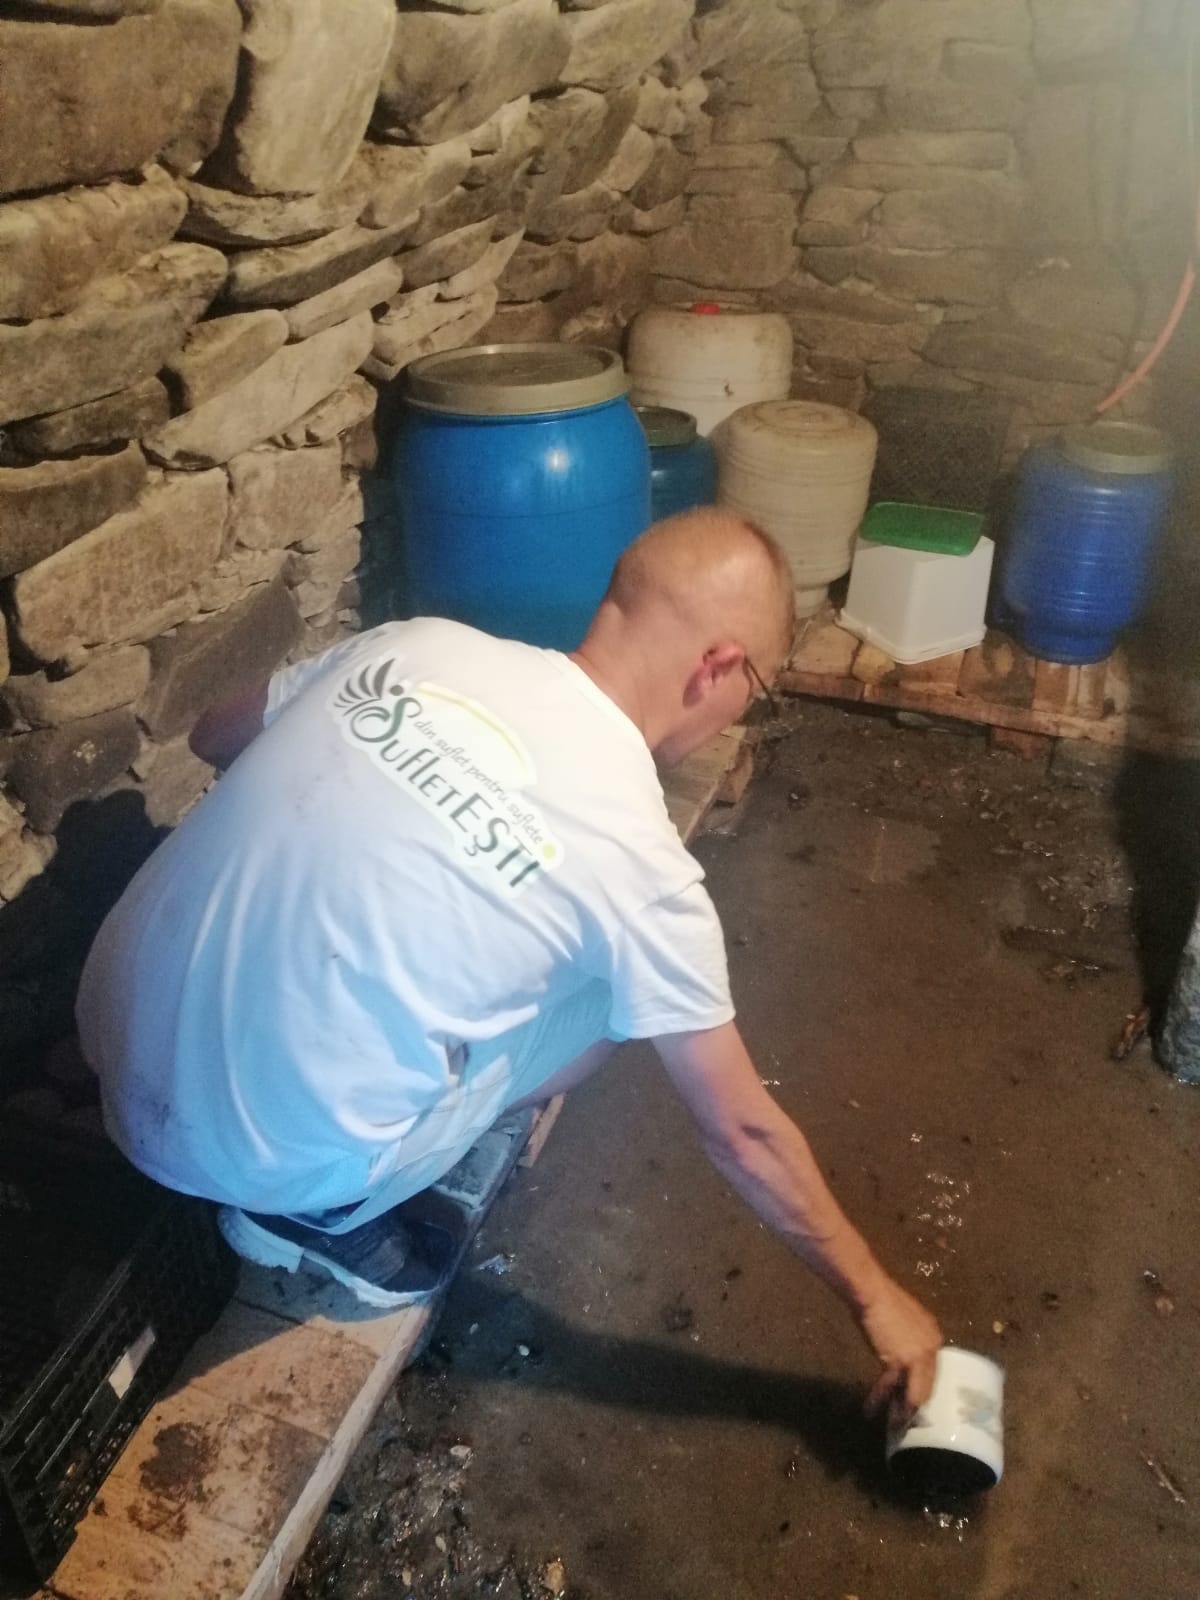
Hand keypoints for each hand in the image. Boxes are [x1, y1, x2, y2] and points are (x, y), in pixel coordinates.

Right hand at [857, 1278, 942, 1429]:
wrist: (871, 1292)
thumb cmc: (882, 1301)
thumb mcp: (901, 1322)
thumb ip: (907, 1340)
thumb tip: (901, 1359)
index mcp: (934, 1336)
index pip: (933, 1370)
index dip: (923, 1387)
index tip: (915, 1402)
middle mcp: (932, 1347)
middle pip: (927, 1384)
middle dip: (916, 1405)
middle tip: (906, 1421)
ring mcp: (920, 1355)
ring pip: (914, 1391)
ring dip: (902, 1410)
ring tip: (894, 1424)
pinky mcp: (903, 1361)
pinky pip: (892, 1387)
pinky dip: (881, 1398)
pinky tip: (871, 1409)